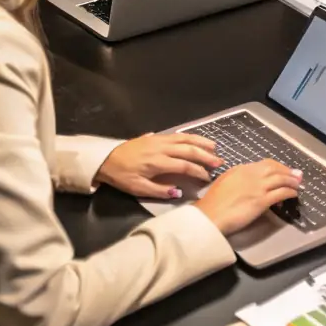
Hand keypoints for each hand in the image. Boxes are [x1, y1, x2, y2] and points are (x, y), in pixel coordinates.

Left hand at [96, 132, 222, 199]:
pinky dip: (190, 136)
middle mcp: (162, 148)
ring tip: (214, 147)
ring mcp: (159, 139)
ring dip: (201, 142)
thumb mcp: (138, 189)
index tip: (208, 178)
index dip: (198, 172)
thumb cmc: (122, 176)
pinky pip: (177, 134)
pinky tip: (196, 140)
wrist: (106, 158)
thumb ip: (159, 190)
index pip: (184, 166)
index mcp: (158, 162)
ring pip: (185, 138)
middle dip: (205, 156)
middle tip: (219, 162)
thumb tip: (179, 191)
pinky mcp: (156, 136)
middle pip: (189, 150)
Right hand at [197, 160, 303, 235]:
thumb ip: (238, 178)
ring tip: (298, 184)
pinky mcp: (262, 200)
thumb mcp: (225, 181)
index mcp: (242, 169)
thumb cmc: (213, 202)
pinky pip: (282, 193)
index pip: (265, 164)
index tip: (283, 170)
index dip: (277, 167)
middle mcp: (252, 174)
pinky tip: (294, 195)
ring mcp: (258, 187)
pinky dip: (290, 192)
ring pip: (281, 179)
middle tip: (297, 175)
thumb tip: (249, 180)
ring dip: (292, 181)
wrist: (210, 215)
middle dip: (288, 172)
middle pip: (276, 169)